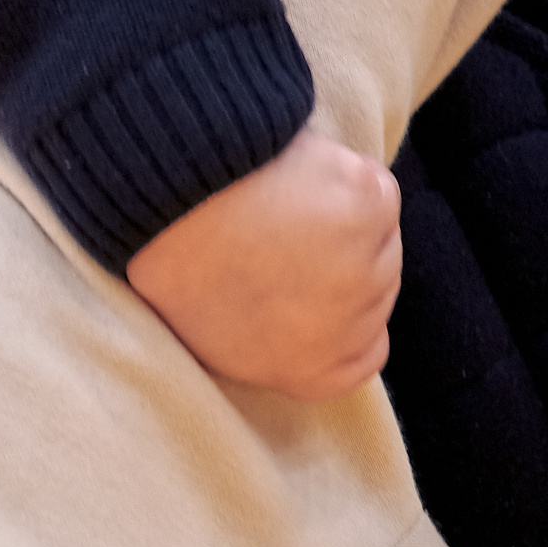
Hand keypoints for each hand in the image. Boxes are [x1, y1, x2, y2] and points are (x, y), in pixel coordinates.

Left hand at [125, 129, 402, 400]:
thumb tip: (298, 325)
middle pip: (373, 288)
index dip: (346, 315)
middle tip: (277, 234)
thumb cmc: (171, 267)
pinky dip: (339, 176)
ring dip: (339, 216)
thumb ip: (273, 346)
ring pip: (378, 237)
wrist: (169, 204)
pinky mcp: (374, 206)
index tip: (313, 285)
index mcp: (310, 371)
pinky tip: (291, 175)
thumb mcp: (212, 340)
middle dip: (337, 260)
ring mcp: (369, 265)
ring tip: (274, 204)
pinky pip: (373, 189)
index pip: (367, 354)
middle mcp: (351, 327)